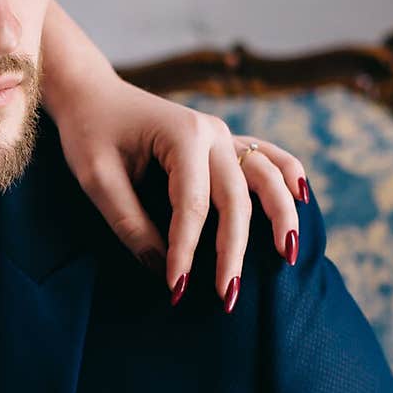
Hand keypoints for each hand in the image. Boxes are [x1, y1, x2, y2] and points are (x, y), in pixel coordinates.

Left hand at [56, 74, 307, 307]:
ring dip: (280, 216)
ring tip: (288, 255)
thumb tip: (159, 269)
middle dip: (233, 251)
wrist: (93, 95)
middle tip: (228, 297)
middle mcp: (212, 132)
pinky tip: (303, 200)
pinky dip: (289, 176)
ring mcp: (223, 135)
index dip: (186, 251)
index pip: (192, 206)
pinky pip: (268, 157)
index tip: (175, 289)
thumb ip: (129, 224)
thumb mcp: (97, 180)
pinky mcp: (224, 142)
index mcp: (182, 135)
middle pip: (235, 199)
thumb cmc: (89, 134)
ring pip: (265, 176)